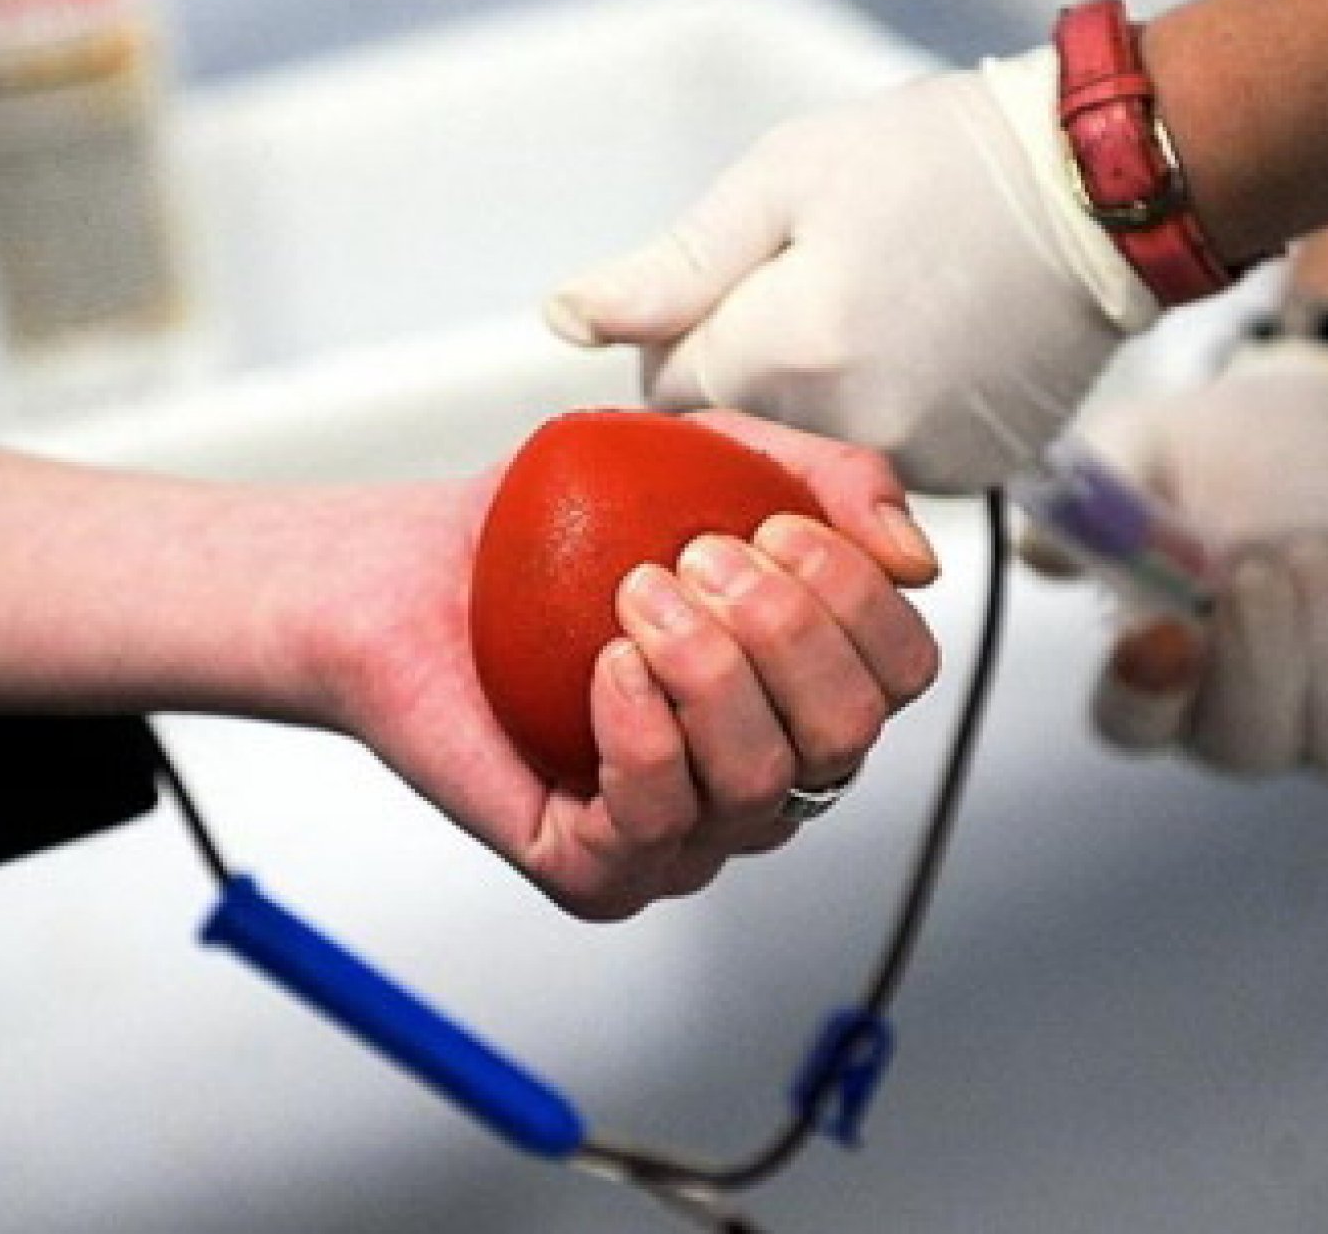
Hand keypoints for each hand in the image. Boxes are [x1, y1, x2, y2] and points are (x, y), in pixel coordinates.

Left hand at [308, 412, 940, 919]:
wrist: (410, 572)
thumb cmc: (555, 527)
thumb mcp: (708, 455)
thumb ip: (826, 477)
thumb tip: (917, 560)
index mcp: (799, 691)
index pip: (899, 671)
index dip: (857, 597)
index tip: (769, 525)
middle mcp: (759, 775)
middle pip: (845, 734)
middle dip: (781, 628)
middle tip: (689, 557)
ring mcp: (682, 835)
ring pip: (760, 787)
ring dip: (706, 670)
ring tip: (632, 595)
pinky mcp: (593, 871)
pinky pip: (654, 830)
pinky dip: (641, 736)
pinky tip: (605, 666)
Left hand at [541, 48, 1156, 492]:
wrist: (1100, 182)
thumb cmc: (940, 159)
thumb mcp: (783, 179)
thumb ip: (668, 267)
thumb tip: (564, 321)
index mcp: (787, 352)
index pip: (666, 391)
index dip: (694, 332)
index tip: (750, 281)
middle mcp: (849, 429)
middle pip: (738, 428)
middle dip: (755, 366)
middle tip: (829, 280)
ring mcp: (918, 462)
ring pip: (811, 449)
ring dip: (822, 396)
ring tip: (893, 307)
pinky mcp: (970, 475)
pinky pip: (882, 458)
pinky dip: (888, 415)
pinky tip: (934, 348)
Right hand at [1048, 336, 1327, 778]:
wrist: (1318, 415)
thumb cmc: (1205, 449)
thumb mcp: (1130, 452)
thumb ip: (1088, 499)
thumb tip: (1044, 552)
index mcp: (1156, 674)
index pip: (1135, 726)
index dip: (1142, 696)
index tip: (1153, 629)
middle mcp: (1243, 708)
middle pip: (1246, 749)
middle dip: (1253, 666)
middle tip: (1252, 570)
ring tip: (1314, 545)